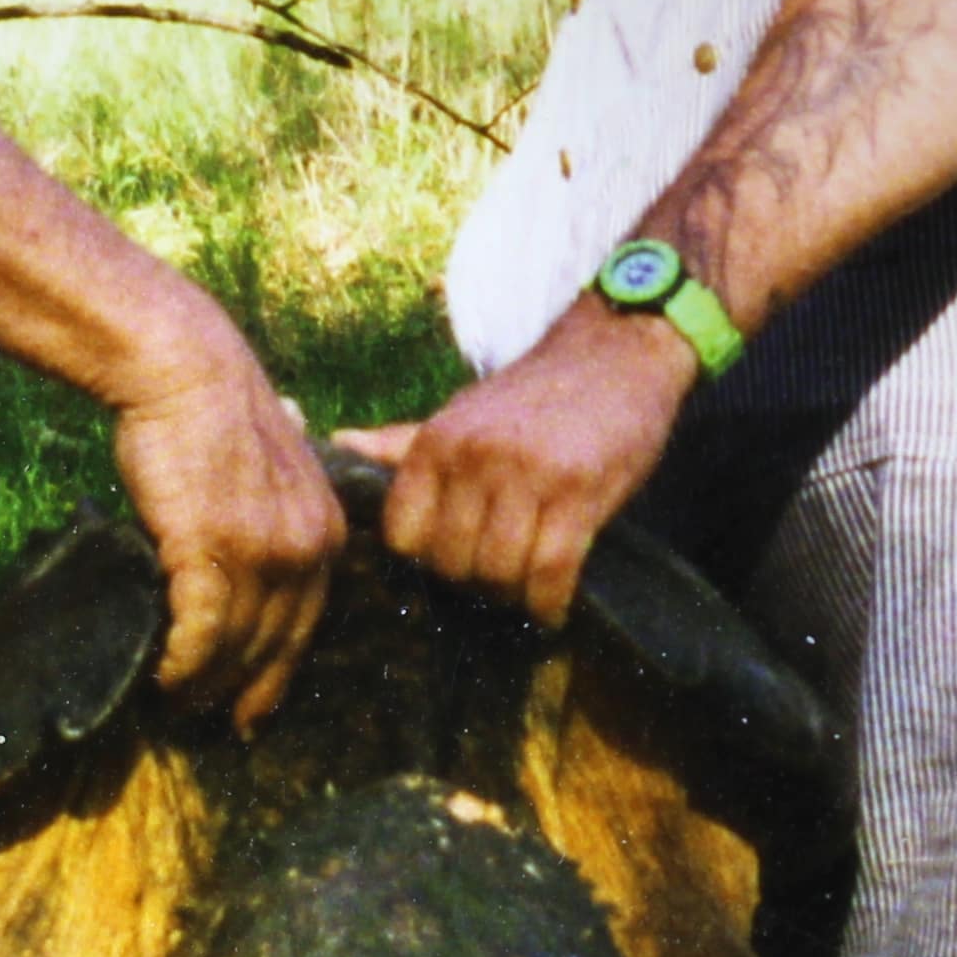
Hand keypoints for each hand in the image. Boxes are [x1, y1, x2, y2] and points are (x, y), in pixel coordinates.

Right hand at [108, 323, 344, 722]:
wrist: (183, 369)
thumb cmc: (212, 413)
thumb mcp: (272, 469)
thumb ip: (271, 516)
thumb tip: (250, 546)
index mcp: (323, 533)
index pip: (304, 626)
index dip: (276, 674)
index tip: (253, 709)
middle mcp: (304, 549)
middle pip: (273, 646)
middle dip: (240, 690)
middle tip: (208, 720)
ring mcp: (261, 551)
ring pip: (235, 645)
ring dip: (202, 683)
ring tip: (174, 702)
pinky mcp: (212, 549)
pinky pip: (199, 630)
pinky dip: (180, 661)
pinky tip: (162, 676)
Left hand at [370, 299, 697, 630]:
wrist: (616, 351)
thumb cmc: (536, 395)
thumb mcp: (463, 414)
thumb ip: (404, 442)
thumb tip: (340, 444)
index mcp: (437, 442)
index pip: (403, 538)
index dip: (428, 560)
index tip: (458, 559)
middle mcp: (473, 456)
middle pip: (451, 564)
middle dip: (475, 583)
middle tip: (502, 578)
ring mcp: (526, 473)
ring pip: (499, 574)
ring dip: (515, 596)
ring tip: (529, 586)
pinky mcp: (578, 490)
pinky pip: (550, 572)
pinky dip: (549, 604)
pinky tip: (554, 605)